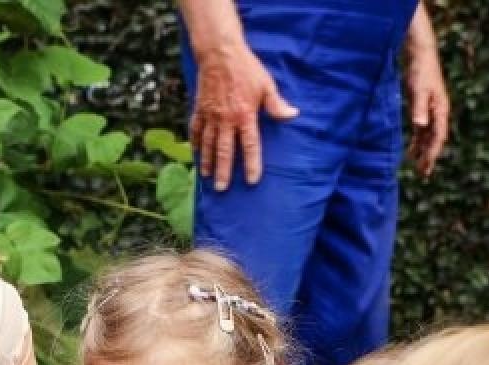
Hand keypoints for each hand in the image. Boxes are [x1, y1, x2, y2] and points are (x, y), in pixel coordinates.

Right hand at [189, 41, 298, 190]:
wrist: (220, 52)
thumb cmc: (246, 67)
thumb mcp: (266, 84)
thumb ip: (277, 104)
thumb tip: (293, 115)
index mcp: (245, 115)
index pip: (250, 145)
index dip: (251, 164)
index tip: (251, 180)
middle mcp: (227, 119)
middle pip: (225, 150)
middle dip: (223, 171)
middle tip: (222, 188)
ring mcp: (211, 115)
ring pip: (209, 144)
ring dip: (208, 161)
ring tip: (207, 176)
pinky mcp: (200, 108)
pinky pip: (196, 129)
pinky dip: (196, 142)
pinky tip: (196, 153)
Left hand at [404, 50, 449, 176]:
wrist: (419, 54)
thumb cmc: (420, 70)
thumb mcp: (418, 90)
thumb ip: (418, 108)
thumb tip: (419, 125)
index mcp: (441, 109)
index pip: (438, 137)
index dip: (432, 153)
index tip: (425, 167)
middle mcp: (438, 112)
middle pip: (435, 139)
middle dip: (429, 157)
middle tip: (423, 174)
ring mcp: (431, 110)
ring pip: (428, 136)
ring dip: (423, 152)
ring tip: (418, 168)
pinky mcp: (423, 107)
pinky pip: (422, 130)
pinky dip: (417, 141)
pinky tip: (411, 151)